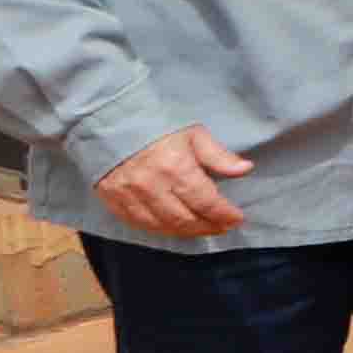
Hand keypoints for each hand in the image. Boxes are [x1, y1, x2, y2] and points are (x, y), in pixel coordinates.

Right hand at [94, 122, 252, 240]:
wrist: (108, 120)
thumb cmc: (155, 125)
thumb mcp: (193, 133)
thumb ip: (218, 155)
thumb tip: (244, 169)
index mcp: (175, 167)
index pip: (206, 202)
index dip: (224, 214)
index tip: (237, 219)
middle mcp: (152, 186)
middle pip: (185, 219)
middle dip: (208, 226)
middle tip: (222, 227)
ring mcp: (129, 195)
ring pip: (162, 226)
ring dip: (186, 232)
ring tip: (202, 228)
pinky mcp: (112, 199)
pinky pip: (138, 224)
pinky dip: (159, 229)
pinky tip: (172, 227)